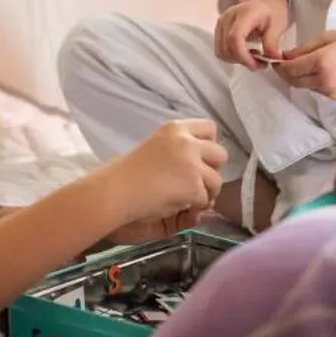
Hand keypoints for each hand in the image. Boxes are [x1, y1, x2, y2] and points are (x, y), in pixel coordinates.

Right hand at [99, 119, 225, 240]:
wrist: (115, 191)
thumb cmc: (126, 174)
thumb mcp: (155, 150)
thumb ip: (178, 153)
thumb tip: (202, 170)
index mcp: (174, 129)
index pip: (209, 128)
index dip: (209, 146)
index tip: (199, 160)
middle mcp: (186, 142)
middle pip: (220, 154)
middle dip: (211, 171)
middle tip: (195, 183)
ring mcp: (192, 164)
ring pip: (217, 180)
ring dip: (206, 193)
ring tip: (187, 200)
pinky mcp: (193, 185)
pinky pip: (205, 200)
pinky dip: (195, 208)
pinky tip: (179, 208)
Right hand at [214, 0, 290, 68]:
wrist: (263, 4)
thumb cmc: (271, 13)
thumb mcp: (278, 25)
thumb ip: (272, 41)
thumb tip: (272, 58)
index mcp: (245, 14)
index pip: (235, 37)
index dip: (243, 56)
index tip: (256, 65)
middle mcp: (227, 18)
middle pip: (226, 47)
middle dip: (242, 60)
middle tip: (260, 63)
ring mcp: (220, 24)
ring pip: (221, 52)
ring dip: (236, 60)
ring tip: (253, 58)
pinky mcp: (218, 31)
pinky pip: (220, 50)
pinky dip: (232, 57)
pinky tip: (245, 53)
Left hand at [278, 30, 335, 97]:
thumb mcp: (328, 37)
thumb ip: (305, 47)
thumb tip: (286, 56)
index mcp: (321, 61)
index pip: (291, 68)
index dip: (280, 65)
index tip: (276, 59)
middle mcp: (323, 79)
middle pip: (293, 81)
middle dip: (285, 74)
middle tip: (282, 64)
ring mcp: (329, 90)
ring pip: (303, 86)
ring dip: (298, 78)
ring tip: (302, 66)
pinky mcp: (334, 97)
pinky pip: (315, 89)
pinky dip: (311, 82)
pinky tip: (318, 72)